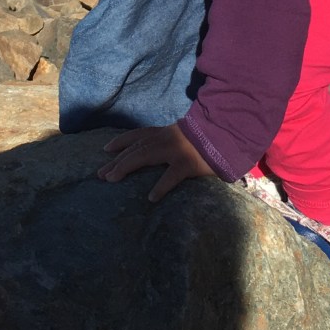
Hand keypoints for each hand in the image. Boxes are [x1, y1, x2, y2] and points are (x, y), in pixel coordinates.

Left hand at [97, 123, 214, 202]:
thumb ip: (175, 141)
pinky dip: (160, 186)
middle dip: (117, 160)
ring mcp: (176, 150)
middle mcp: (167, 138)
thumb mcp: (188, 134)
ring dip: (126, 167)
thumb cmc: (210, 137)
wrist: (229, 132)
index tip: (106, 149)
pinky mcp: (188, 163)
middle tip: (100, 174)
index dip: (121, 141)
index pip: (139, 135)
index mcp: (167, 132)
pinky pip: (171, 176)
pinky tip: (151, 197)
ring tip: (111, 179)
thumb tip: (163, 153)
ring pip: (145, 156)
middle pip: (135, 148)